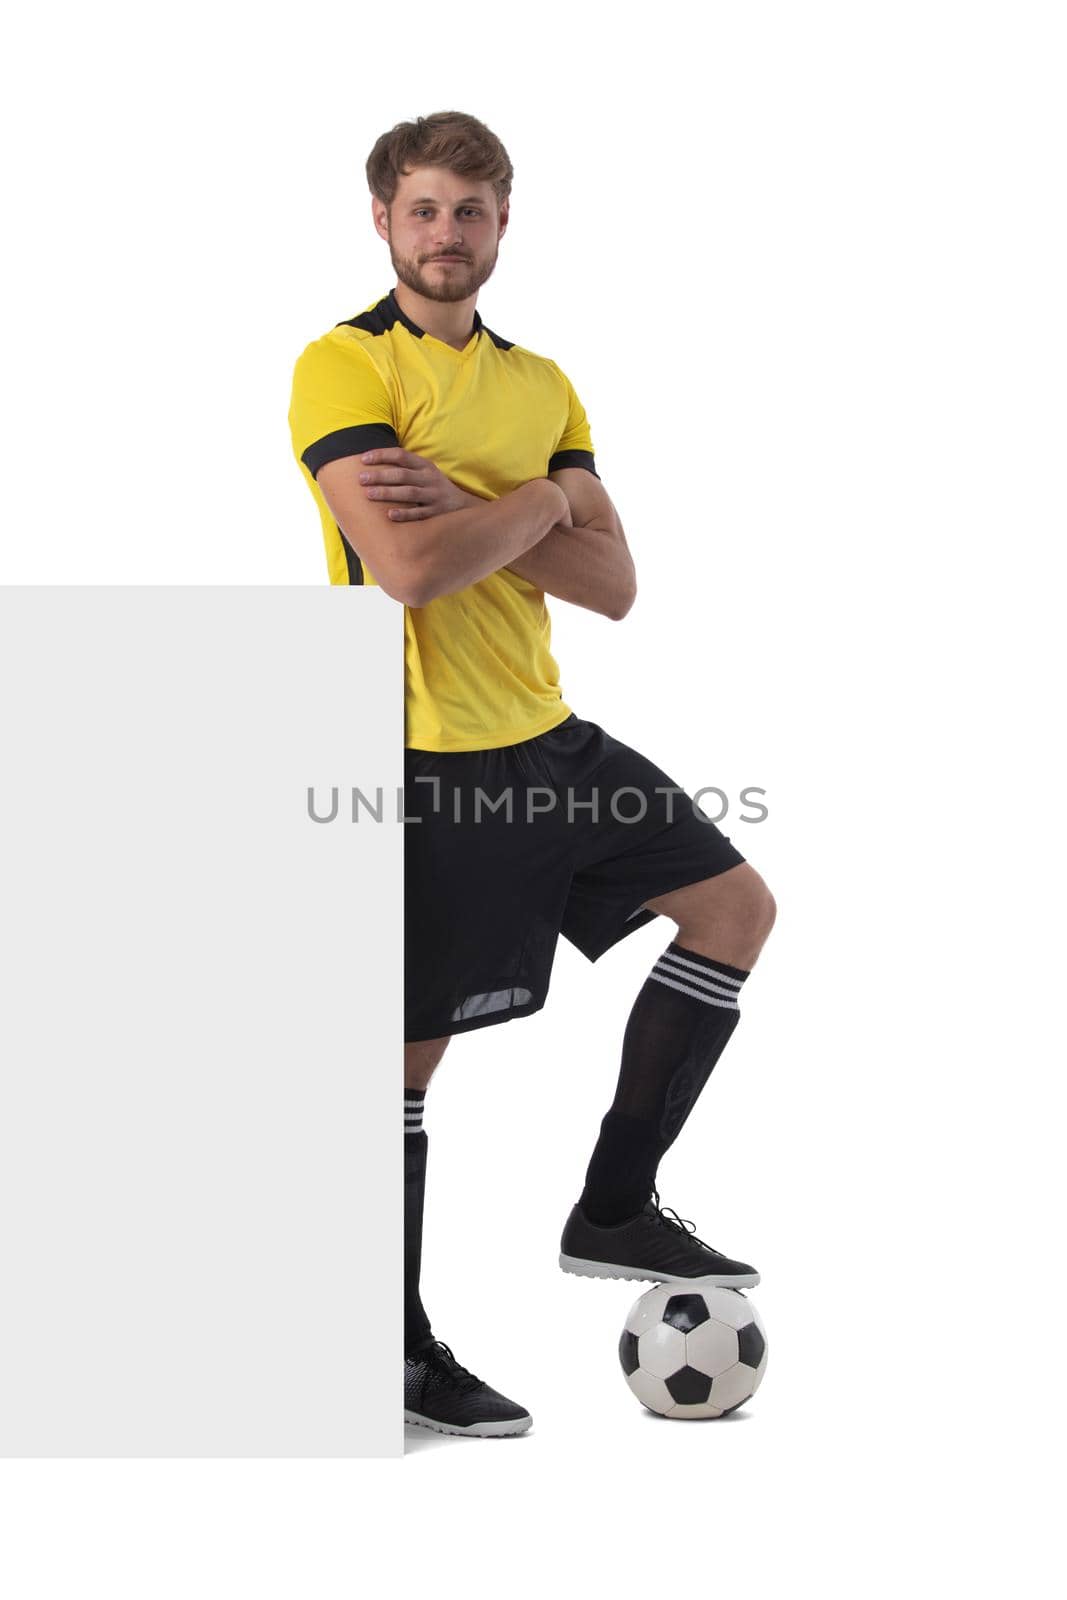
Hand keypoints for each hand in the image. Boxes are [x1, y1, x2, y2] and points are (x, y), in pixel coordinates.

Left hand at [358, 448, 482, 521]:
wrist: (464, 508)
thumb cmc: (434, 489)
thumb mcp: (424, 473)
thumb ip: (405, 468)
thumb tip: (372, 463)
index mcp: (425, 466)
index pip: (401, 455)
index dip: (381, 455)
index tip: (363, 459)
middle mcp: (430, 479)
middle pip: (402, 474)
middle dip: (380, 476)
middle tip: (361, 479)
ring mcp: (434, 496)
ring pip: (409, 493)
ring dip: (388, 493)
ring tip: (369, 494)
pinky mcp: (437, 513)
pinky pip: (420, 513)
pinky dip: (405, 514)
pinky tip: (390, 515)